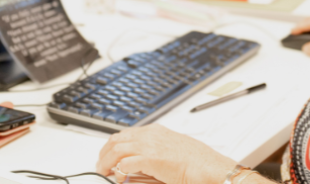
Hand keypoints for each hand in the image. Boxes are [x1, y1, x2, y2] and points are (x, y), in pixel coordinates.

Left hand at [96, 123, 235, 183]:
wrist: (208, 167)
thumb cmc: (196, 162)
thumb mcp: (171, 151)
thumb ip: (155, 153)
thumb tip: (139, 163)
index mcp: (156, 131)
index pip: (125, 134)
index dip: (112, 146)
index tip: (107, 156)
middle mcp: (151, 135)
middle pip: (117, 139)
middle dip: (105, 153)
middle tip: (101, 166)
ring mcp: (150, 145)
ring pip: (117, 149)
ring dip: (107, 161)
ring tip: (104, 172)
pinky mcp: (151, 158)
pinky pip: (126, 162)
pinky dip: (118, 170)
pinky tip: (118, 177)